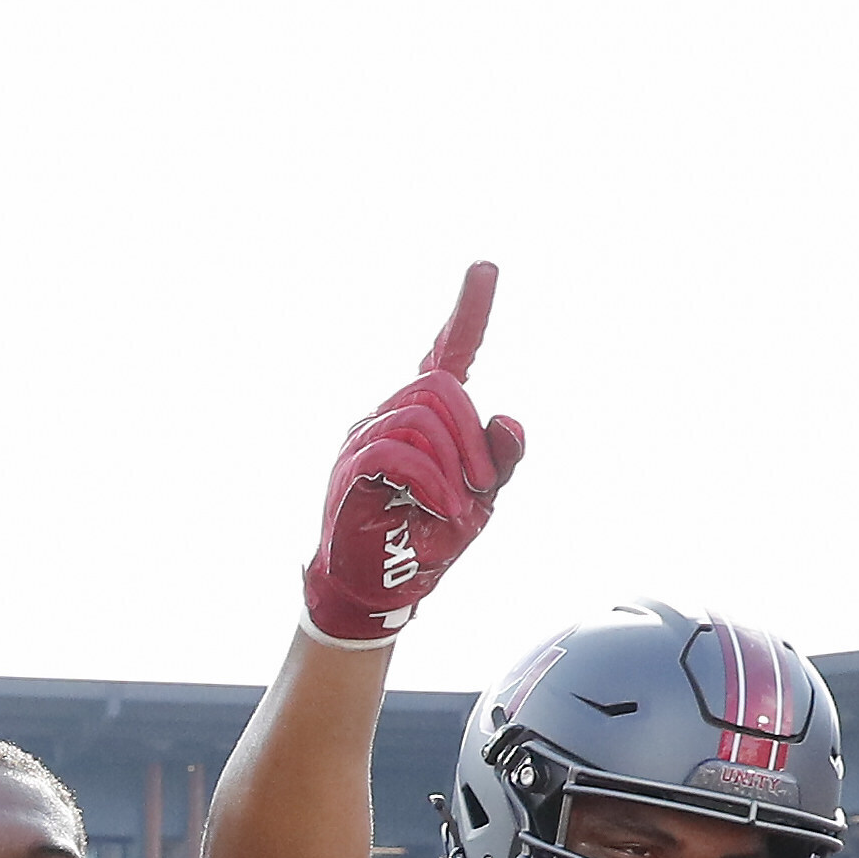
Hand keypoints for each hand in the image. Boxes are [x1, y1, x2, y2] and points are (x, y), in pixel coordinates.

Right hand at [301, 264, 524, 644]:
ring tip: (457, 507)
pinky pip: (397, 451)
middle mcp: (388, 415)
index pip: (447, 353)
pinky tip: (442, 510)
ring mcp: (364, 438)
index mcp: (424, 416)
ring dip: (452, 464)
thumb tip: (507, 419)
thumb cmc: (426, 539)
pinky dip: (430, 481)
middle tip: (483, 485)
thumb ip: (499, 459)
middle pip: (438, 386)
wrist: (378, 589)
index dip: (469, 312)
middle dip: (471, 435)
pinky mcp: (351, 467)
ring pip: (419, 415)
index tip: (485, 268)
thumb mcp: (481, 498)